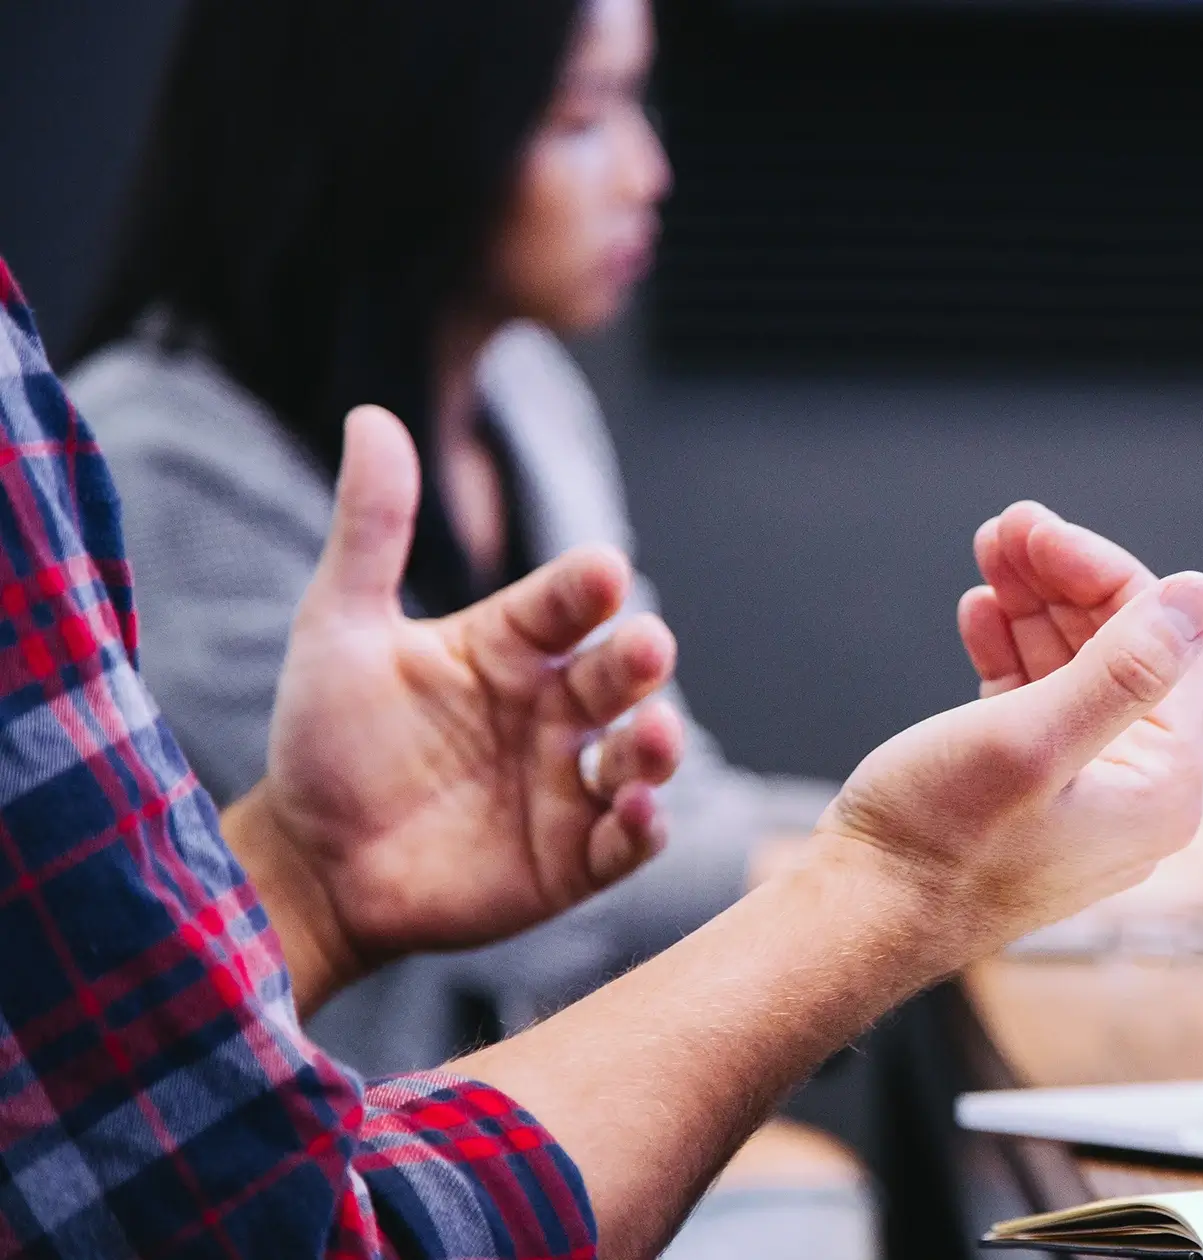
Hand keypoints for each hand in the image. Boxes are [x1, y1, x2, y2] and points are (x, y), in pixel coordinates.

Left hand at [224, 406, 685, 1011]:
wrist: (308, 864)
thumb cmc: (326, 740)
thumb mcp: (339, 627)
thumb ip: (370, 529)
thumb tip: (371, 415)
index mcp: (512, 646)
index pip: (567, 602)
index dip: (586, 587)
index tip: (600, 571)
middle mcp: (554, 708)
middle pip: (618, 673)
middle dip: (639, 659)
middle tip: (645, 646)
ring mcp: (569, 783)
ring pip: (641, 754)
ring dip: (659, 743)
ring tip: (654, 736)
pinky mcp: (573, 859)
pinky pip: (626, 840)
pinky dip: (643, 826)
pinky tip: (636, 810)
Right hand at [805, 504, 1202, 958]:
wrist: (854, 920)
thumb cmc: (936, 845)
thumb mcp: (1032, 740)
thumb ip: (1124, 668)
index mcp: (1162, 788)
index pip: (1164, 644)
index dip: (1102, 573)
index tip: (1037, 530)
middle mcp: (1136, 794)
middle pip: (1121, 650)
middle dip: (1063, 581)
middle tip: (1006, 526)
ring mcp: (1083, 795)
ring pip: (1074, 669)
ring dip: (1033, 606)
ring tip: (989, 553)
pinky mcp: (1029, 794)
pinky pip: (1037, 702)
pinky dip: (1011, 651)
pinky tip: (981, 613)